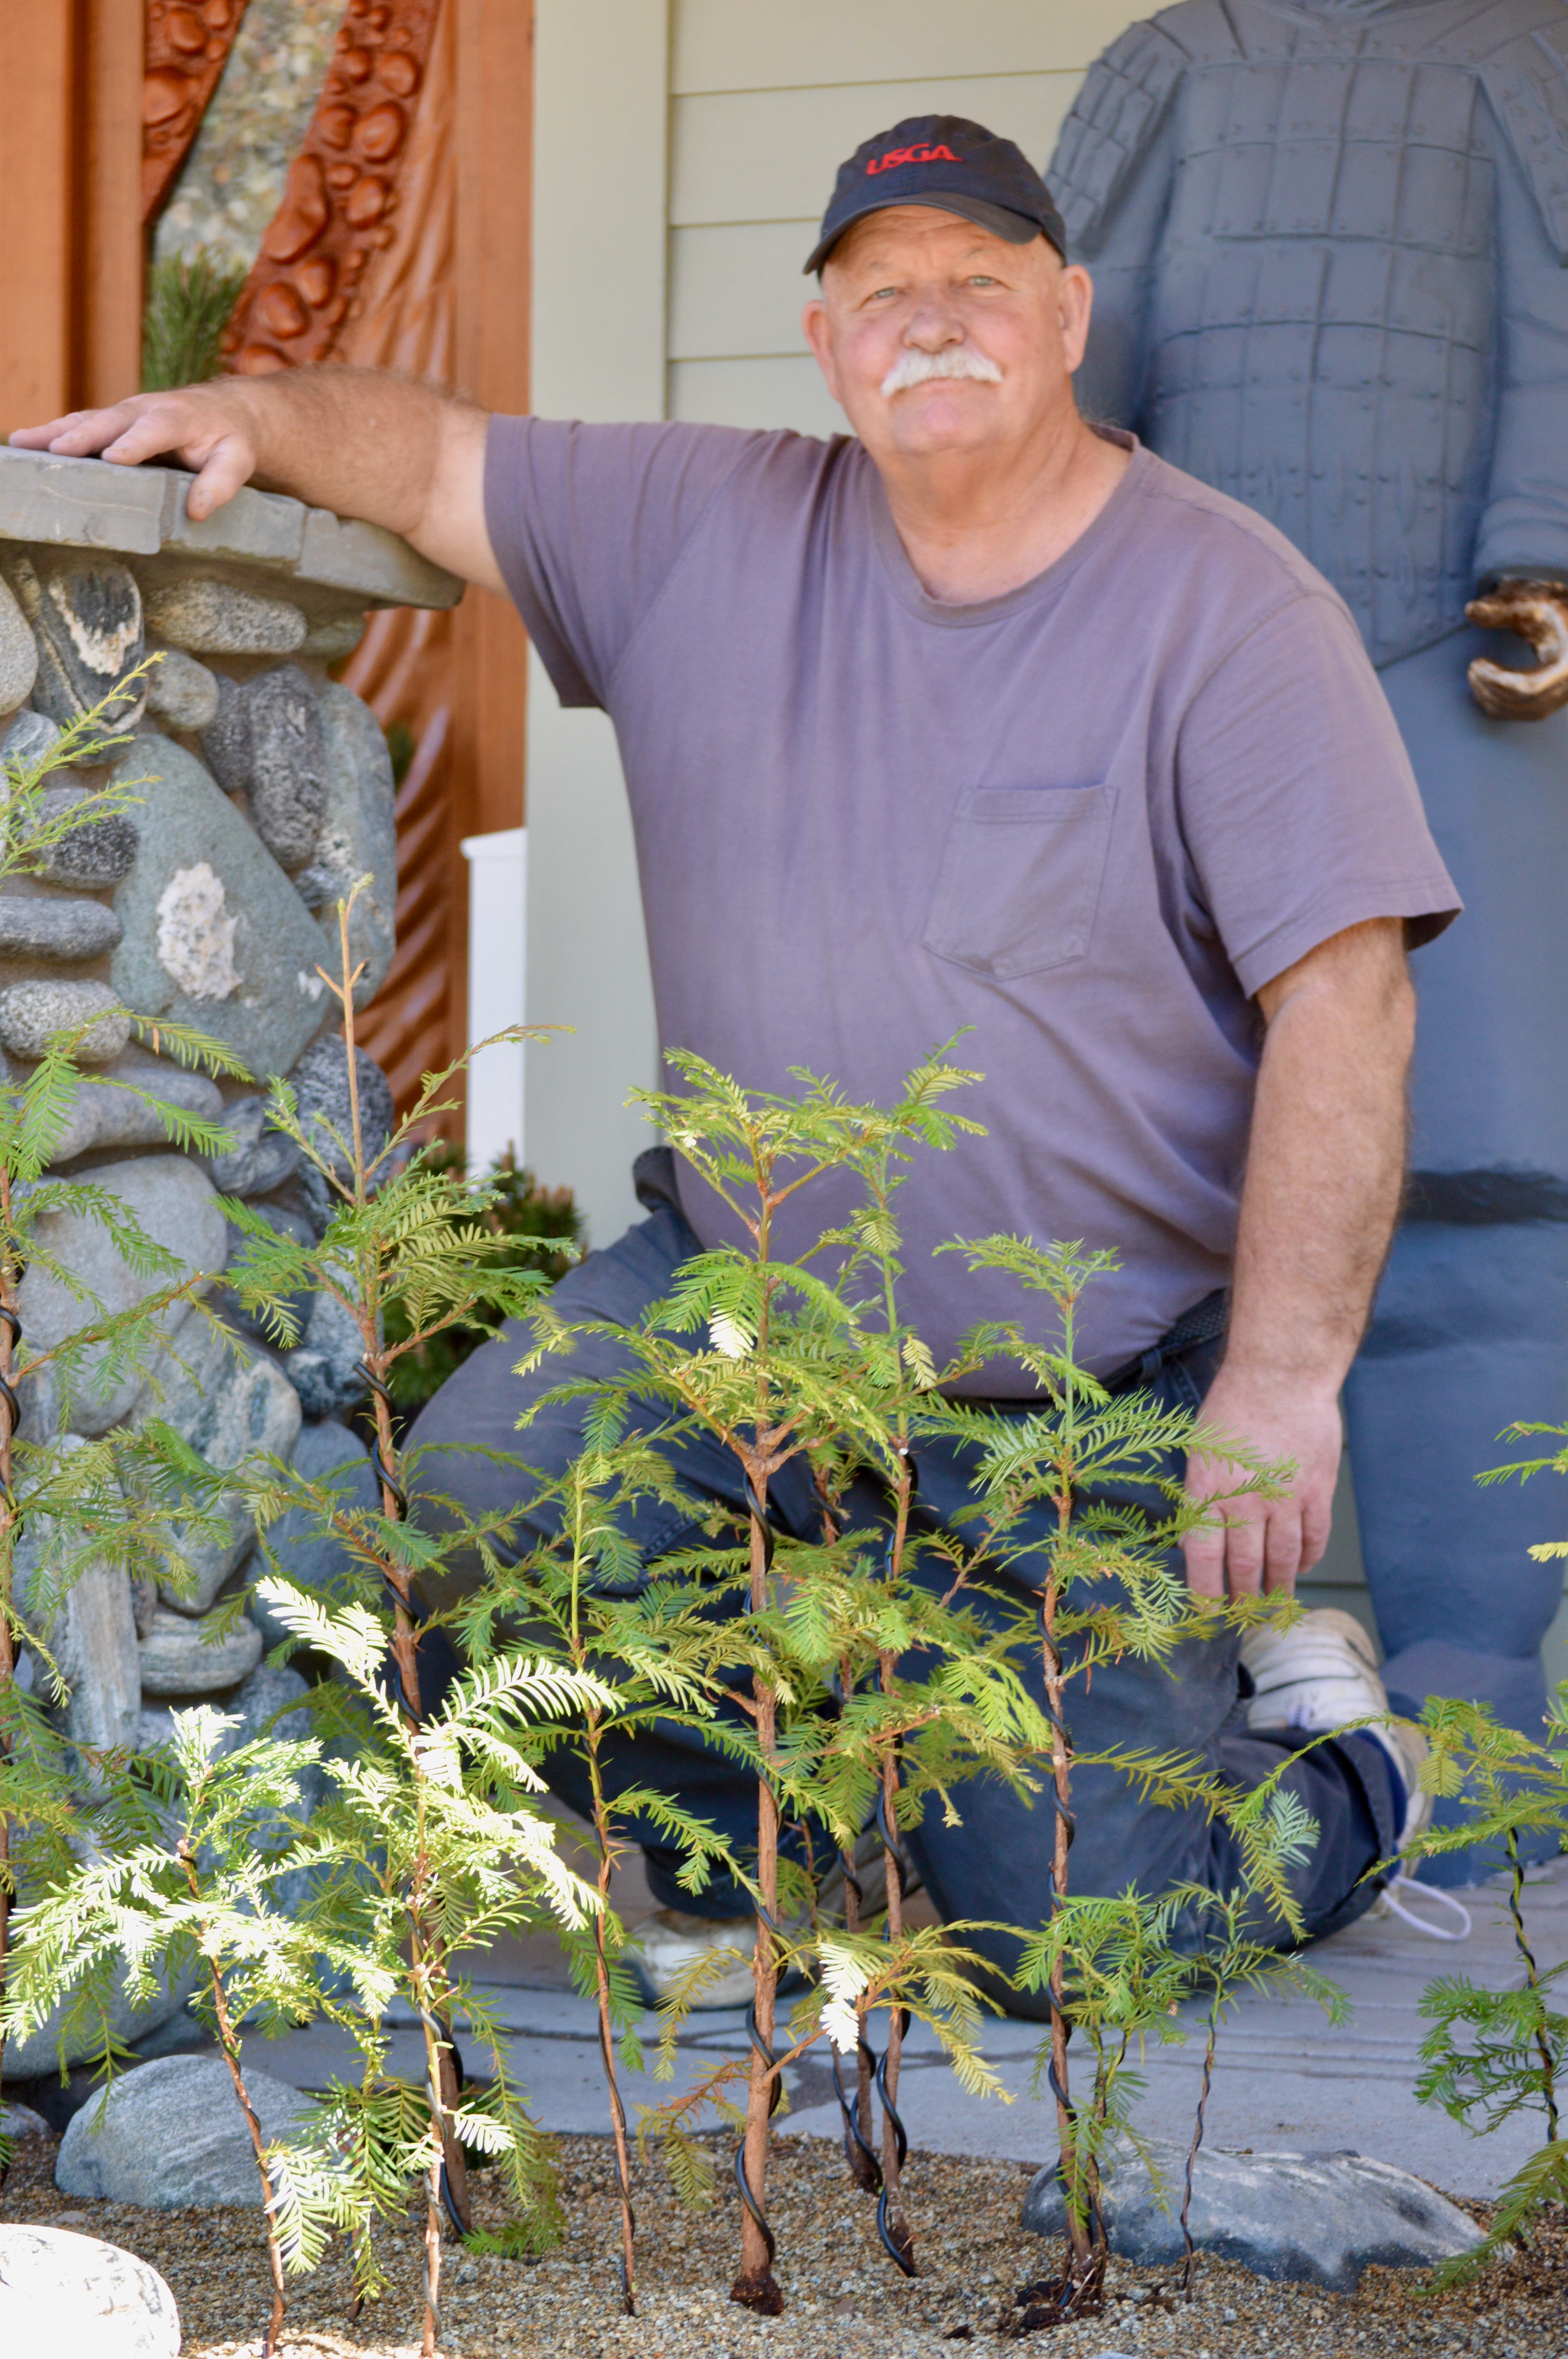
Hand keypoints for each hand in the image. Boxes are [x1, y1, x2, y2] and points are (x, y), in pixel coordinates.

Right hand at [9, 385, 262, 521]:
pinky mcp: (112, 424)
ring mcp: (123, 415)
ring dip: (53, 432)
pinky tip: (26, 445)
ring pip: (85, 421)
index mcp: (177, 418)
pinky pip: (79, 426)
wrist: (226, 412)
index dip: (133, 444)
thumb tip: (197, 511)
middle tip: (55, 450)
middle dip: (81, 436)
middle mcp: (143, 410)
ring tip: (21, 443)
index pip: (153, 430)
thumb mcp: (238, 460)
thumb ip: (221, 483)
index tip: (113, 458)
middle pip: (108, 422)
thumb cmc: (231, 440)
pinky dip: (53, 433)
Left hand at [1181, 1367, 1341, 1600]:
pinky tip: (1301, 1569)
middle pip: (1243, 1565)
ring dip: (1277, 1588)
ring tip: (1273, 1604)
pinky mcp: (1316, 1491)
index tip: (1208, 1612)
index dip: (1205, 1590)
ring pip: (1281, 1559)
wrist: (1280, 1375)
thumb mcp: (1200, 1449)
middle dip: (1242, 1598)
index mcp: (1208, 1488)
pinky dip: (1307, 1560)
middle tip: (1244, 1616)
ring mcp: (1284, 1498)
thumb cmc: (1232, 1409)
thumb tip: (1194, 1543)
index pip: (1203, 1555)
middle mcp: (1245, 1499)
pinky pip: (1313, 1538)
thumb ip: (1199, 1496)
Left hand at [1466, 581, 1567, 720]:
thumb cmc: (1557, 608)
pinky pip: (1532, 712)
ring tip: (1476, 679)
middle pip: (1528, 704)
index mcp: (1567, 663)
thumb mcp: (1531, 600)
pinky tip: (1487, 690)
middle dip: (1493, 691)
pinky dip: (1506, 705)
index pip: (1529, 687)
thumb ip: (1501, 607)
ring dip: (1497, 700)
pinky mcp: (1559, 696)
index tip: (1476, 664)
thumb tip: (1471, 610)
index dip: (1497, 681)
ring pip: (1530, 712)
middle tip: (1472, 671)